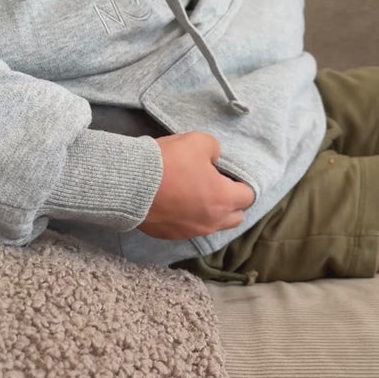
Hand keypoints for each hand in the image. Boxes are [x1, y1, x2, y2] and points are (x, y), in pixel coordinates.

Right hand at [138, 131, 254, 239]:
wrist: (130, 184)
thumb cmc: (169, 162)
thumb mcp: (197, 141)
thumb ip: (214, 149)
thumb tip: (213, 159)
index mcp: (223, 199)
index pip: (248, 196)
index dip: (242, 184)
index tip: (230, 175)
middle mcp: (211, 221)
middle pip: (235, 217)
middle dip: (231, 203)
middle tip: (216, 186)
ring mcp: (190, 232)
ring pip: (211, 226)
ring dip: (209, 213)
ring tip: (194, 195)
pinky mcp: (170, 235)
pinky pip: (188, 229)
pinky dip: (187, 219)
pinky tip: (175, 204)